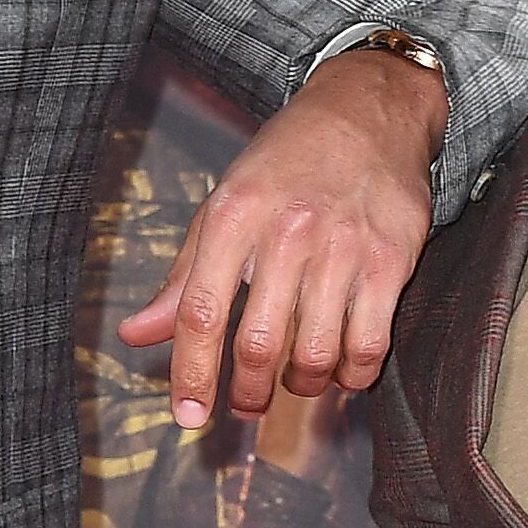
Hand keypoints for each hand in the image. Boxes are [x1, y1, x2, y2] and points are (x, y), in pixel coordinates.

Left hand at [121, 47, 445, 427]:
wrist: (368, 110)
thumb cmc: (287, 163)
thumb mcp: (224, 205)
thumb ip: (183, 276)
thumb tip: (135, 334)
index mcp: (233, 215)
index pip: (198, 312)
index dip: (190, 375)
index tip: (188, 417)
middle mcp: (287, 231)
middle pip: (257, 344)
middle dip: (248, 392)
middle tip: (247, 405)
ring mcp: (343, 247)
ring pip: (315, 354)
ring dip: (301, 385)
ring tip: (296, 380)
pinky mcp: (392, 260)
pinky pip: (369, 346)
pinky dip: (352, 375)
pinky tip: (342, 369)